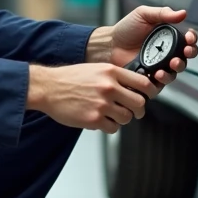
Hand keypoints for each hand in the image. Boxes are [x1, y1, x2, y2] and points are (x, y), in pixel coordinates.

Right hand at [27, 63, 153, 133]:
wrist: (48, 88)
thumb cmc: (70, 78)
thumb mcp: (96, 69)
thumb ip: (115, 77)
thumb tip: (133, 88)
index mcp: (111, 72)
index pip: (143, 83)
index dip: (149, 93)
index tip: (146, 97)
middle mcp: (109, 87)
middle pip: (139, 104)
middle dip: (138, 110)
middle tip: (133, 112)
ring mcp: (102, 104)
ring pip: (126, 118)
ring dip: (122, 119)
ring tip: (111, 115)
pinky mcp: (93, 119)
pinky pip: (113, 128)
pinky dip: (109, 127)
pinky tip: (100, 120)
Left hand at [107, 6, 197, 91]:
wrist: (110, 45)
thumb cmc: (125, 29)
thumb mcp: (144, 15)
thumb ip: (163, 13)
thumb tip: (182, 13)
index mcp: (168, 37)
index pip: (187, 39)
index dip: (192, 39)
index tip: (190, 38)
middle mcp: (167, 52)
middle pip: (186, 56)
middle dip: (190, 53)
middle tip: (185, 52)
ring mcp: (160, 65)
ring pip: (176, 70)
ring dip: (178, 67)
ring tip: (172, 63)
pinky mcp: (151, 77)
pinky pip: (162, 82)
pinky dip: (163, 79)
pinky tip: (159, 73)